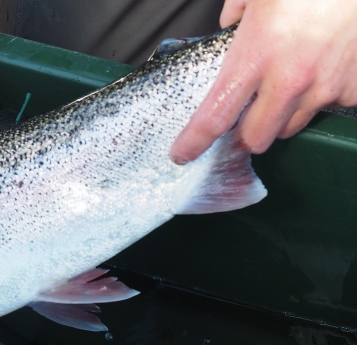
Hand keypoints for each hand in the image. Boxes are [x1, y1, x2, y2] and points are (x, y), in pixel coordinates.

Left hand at [170, 0, 356, 163]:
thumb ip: (238, 10)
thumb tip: (231, 23)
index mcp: (256, 55)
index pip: (214, 117)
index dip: (194, 142)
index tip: (183, 153)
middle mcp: (289, 79)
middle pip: (255, 138)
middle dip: (247, 131)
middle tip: (248, 112)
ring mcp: (324, 87)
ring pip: (291, 126)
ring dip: (283, 114)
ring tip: (291, 80)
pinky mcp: (354, 88)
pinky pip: (330, 108)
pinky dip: (323, 96)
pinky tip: (324, 68)